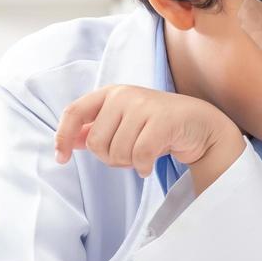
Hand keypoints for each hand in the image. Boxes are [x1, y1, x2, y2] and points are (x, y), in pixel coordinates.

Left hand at [54, 84, 244, 189]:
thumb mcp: (123, 124)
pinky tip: (149, 165)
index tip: (61, 158)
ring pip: (117, 152)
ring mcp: (144, 105)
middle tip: (128, 155)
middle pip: (96, 142)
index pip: (74, 112)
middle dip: (110, 158)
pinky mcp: (163, 120)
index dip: (62, 137)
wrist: (199, 125)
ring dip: (129, 164)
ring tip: (142, 156)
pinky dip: (143, 168)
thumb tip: (67, 142)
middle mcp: (124, 94)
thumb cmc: (157, 126)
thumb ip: (95, 130)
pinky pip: (139, 156)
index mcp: (110, 93)